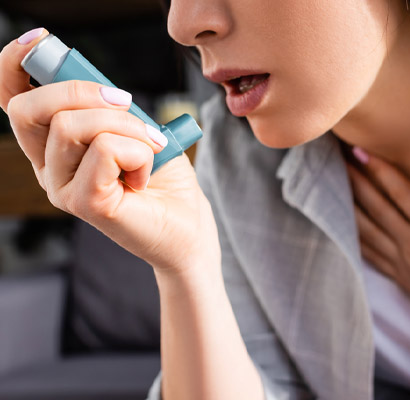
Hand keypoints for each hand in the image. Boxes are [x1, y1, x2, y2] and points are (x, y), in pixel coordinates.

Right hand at [0, 30, 219, 274]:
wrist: (189, 227)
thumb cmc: (164, 179)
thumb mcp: (136, 129)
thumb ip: (108, 107)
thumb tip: (98, 84)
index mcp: (55, 149)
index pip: (14, 103)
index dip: (14, 65)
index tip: (38, 40)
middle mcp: (48, 169)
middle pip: (30, 108)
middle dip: (81, 90)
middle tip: (128, 103)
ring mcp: (62, 189)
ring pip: (72, 125)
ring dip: (127, 125)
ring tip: (150, 147)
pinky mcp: (85, 204)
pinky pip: (105, 149)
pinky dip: (137, 150)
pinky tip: (145, 174)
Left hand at [346, 147, 409, 354]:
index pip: (402, 193)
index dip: (381, 171)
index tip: (361, 151)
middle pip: (377, 207)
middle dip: (356, 181)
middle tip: (336, 160)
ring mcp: (402, 262)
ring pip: (367, 230)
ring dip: (348, 207)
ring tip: (330, 188)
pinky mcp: (400, 277)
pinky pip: (370, 254)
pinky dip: (354, 239)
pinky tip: (340, 230)